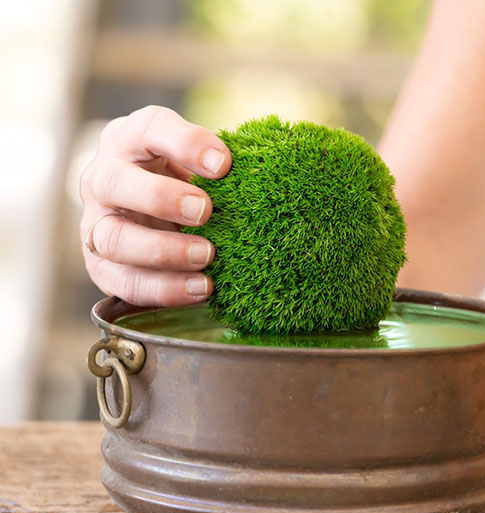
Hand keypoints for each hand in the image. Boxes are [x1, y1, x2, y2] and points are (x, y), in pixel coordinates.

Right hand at [80, 105, 230, 306]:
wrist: (157, 216)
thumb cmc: (187, 181)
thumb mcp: (199, 164)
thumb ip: (220, 167)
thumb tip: (266, 180)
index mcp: (130, 140)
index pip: (149, 127)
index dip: (185, 143)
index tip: (223, 164)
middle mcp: (103, 178)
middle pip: (114, 182)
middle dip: (161, 198)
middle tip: (205, 211)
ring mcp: (95, 223)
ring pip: (113, 238)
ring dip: (163, 251)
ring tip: (207, 256)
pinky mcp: (100, 265)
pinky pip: (122, 282)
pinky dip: (163, 289)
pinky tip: (201, 288)